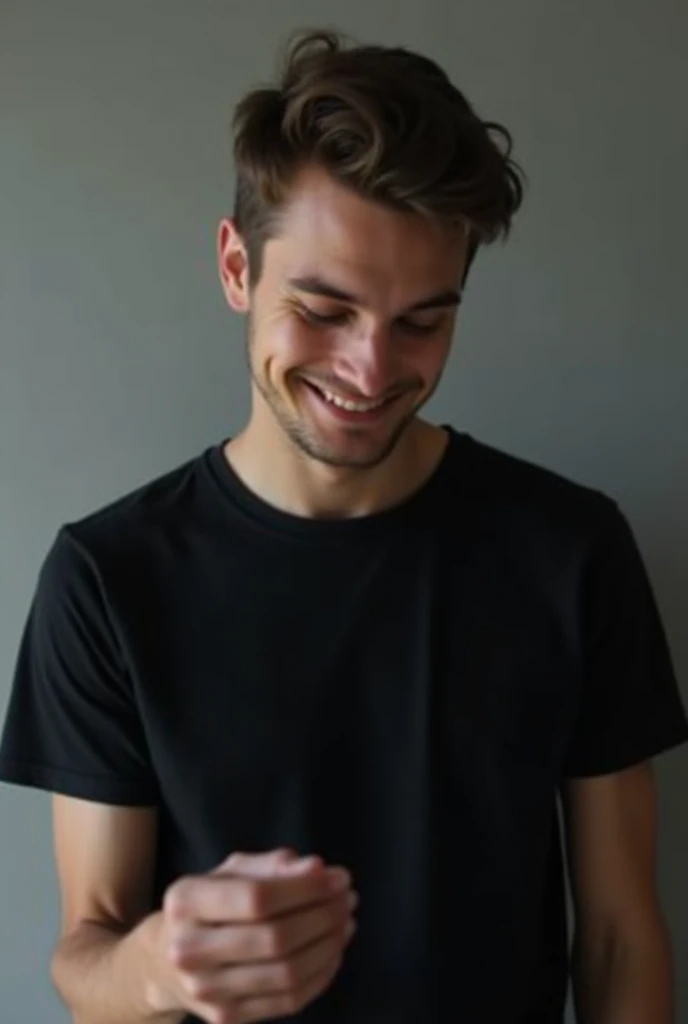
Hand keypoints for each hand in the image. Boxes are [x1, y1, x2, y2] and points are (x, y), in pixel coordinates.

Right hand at [148, 848, 356, 1023]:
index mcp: (186, 902)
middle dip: (324, 917)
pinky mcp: (227, 1017)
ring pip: (287, 974)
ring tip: (346, 923)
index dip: (306, 889)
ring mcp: (206, 992)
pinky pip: (288, 1001)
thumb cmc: (210, 904)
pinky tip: (333, 951)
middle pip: (275, 939)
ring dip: (329, 946)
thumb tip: (316, 868)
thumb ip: (272, 865)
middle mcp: (188, 951)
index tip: (338, 878)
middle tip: (349, 900)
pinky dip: (321, 975)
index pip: (257, 898)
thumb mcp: (231, 871)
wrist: (165, 959)